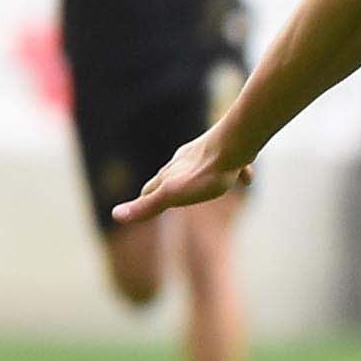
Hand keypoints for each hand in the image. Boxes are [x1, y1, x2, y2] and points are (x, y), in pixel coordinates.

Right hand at [113, 134, 251, 226]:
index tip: (140, 207)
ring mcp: (208, 154)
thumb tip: (114, 215)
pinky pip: (234, 164)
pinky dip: (237, 172)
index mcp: (171, 174)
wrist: (235, 145)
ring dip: (197, 176)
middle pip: (172, 175)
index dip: (145, 200)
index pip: (150, 189)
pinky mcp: (232, 152)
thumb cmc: (205, 173)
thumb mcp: (172, 195)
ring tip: (200, 185)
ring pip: (200, 165)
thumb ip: (147, 206)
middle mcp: (186, 162)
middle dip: (166, 186)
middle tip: (163, 195)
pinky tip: (246, 180)